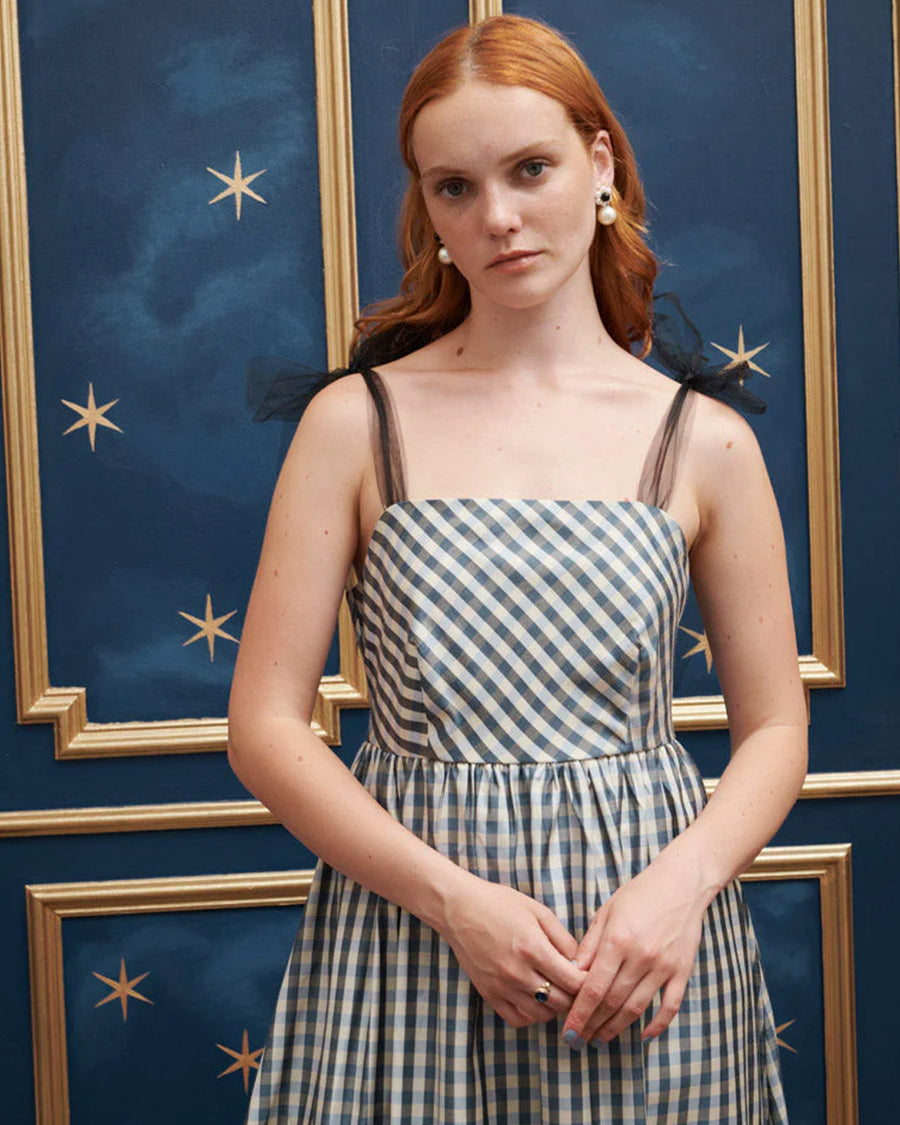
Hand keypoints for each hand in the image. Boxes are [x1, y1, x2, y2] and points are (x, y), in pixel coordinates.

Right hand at [440, 875, 587, 1028]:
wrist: (459, 909)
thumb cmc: (500, 904)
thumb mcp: (538, 912)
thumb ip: (563, 938)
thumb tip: (580, 963)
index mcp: (534, 948)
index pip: (574, 982)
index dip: (588, 983)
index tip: (592, 978)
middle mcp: (518, 972)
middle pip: (561, 1003)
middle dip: (574, 997)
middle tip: (576, 987)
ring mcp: (502, 986)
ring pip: (541, 1015)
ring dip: (554, 1007)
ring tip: (556, 992)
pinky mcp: (488, 994)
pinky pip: (517, 1019)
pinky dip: (531, 1015)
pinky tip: (535, 1000)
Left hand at [562, 855, 708, 1045]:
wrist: (681, 883)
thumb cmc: (639, 894)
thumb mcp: (606, 912)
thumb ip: (590, 945)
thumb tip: (572, 974)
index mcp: (617, 941)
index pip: (593, 988)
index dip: (579, 1013)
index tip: (569, 1030)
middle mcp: (640, 957)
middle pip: (612, 1002)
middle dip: (593, 1024)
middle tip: (580, 1039)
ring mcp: (663, 966)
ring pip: (637, 1008)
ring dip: (617, 1028)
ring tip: (602, 1038)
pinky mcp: (682, 971)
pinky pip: (670, 1006)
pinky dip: (658, 1025)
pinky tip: (643, 1036)